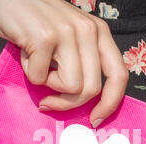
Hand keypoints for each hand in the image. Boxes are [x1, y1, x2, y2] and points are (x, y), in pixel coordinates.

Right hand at [0, 0, 128, 127]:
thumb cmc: (37, 23)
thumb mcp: (70, 38)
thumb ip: (82, 62)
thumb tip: (85, 102)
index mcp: (99, 32)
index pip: (119, 74)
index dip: (110, 103)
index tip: (95, 119)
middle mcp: (88, 31)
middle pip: (91, 89)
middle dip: (68, 104)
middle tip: (49, 102)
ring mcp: (68, 33)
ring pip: (70, 87)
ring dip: (48, 86)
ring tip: (38, 65)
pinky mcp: (45, 38)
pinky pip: (41, 79)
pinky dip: (30, 73)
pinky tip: (26, 53)